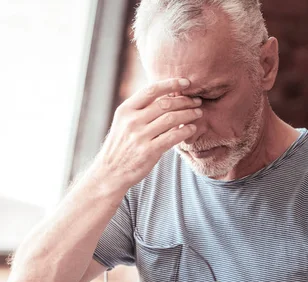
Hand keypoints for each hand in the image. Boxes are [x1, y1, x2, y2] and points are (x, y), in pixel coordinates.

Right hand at [90, 78, 202, 193]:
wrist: (110, 172)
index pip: (151, 90)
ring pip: (171, 119)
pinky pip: (173, 137)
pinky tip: (192, 128)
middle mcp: (132, 121)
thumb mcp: (123, 123)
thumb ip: (140, 110)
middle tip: (196, 101)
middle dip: (185, 100)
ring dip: (189, 114)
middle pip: (165, 103)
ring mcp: (139, 136)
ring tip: (198, 113)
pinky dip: (186, 131)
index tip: (186, 82)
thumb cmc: (121, 146)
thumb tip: (166, 95)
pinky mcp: (148, 151)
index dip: (171, 83)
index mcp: (125, 110)